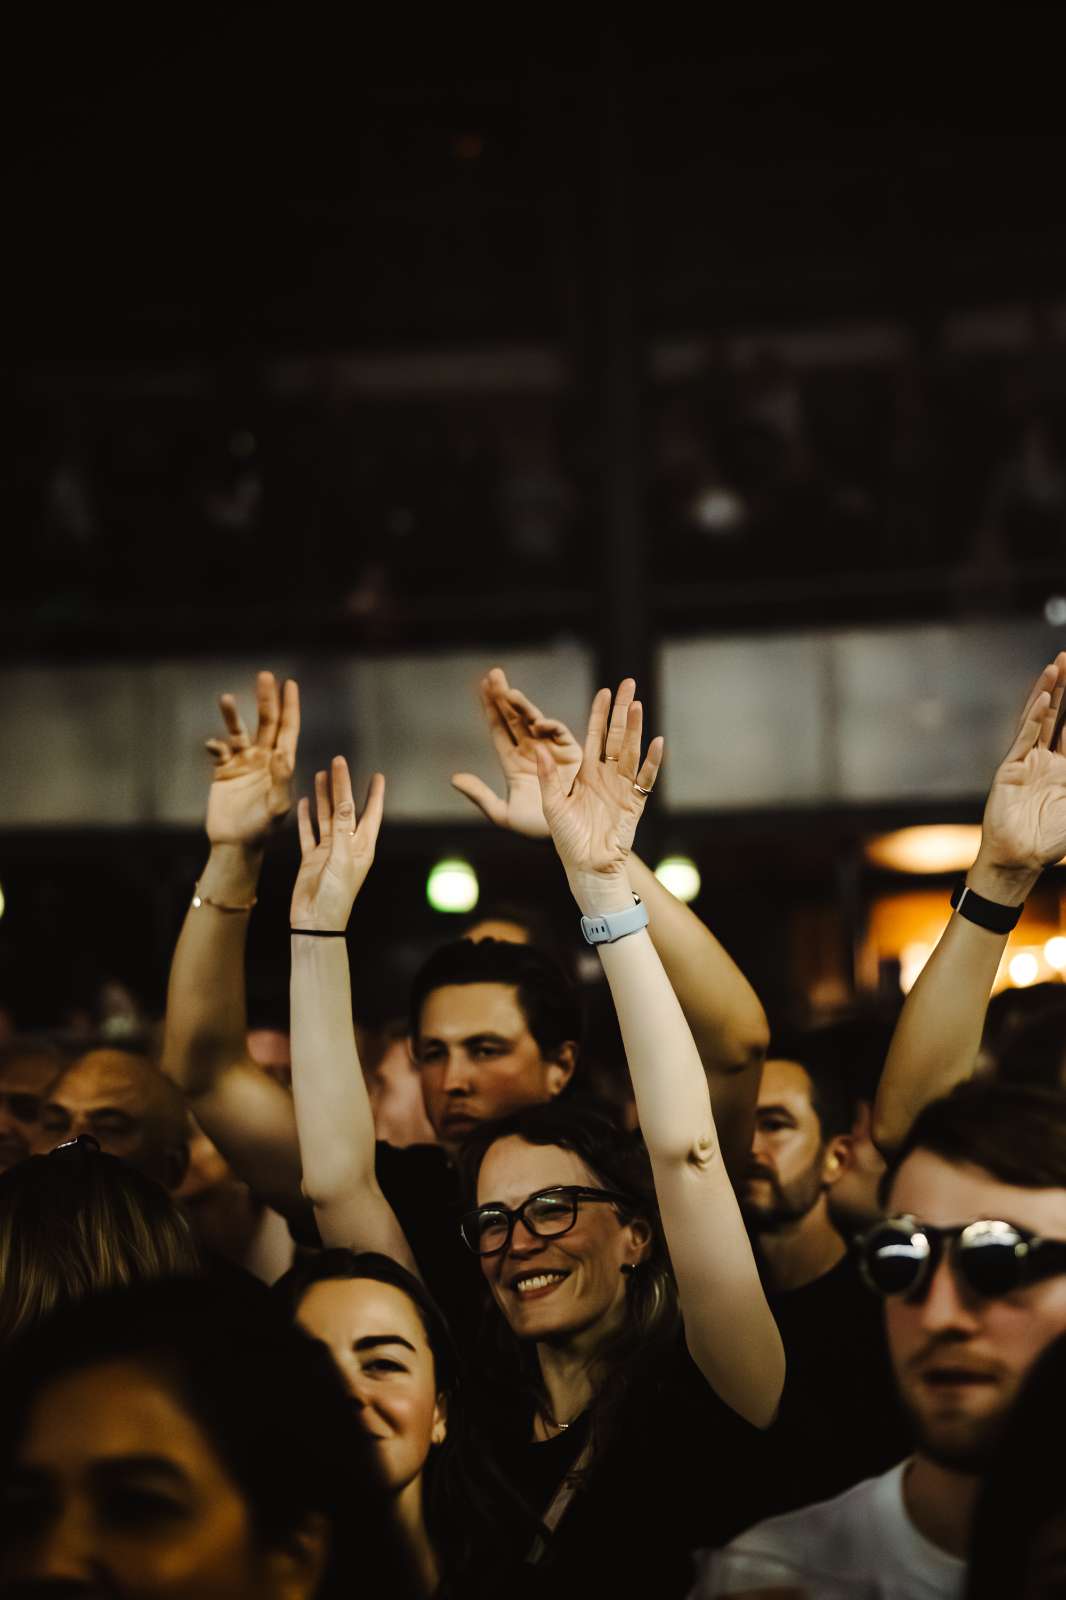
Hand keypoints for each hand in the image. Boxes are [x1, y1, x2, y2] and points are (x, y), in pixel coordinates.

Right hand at [205, 672, 300, 846]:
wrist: (237, 844)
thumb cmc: (263, 829)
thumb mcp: (277, 806)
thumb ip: (281, 780)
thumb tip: (282, 753)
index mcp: (281, 763)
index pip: (288, 729)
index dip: (289, 706)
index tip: (289, 684)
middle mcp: (263, 758)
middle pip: (266, 722)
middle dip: (266, 699)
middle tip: (264, 675)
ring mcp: (243, 762)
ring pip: (239, 731)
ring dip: (233, 715)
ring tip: (226, 698)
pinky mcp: (223, 770)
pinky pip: (219, 751)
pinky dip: (215, 745)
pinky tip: (214, 746)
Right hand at [290, 758, 384, 931]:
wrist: (316, 922)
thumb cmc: (336, 896)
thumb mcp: (343, 859)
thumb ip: (343, 829)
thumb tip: (347, 801)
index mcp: (362, 847)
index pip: (370, 814)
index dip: (374, 794)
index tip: (378, 775)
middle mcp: (347, 846)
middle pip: (345, 809)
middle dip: (342, 786)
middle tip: (338, 762)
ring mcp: (328, 852)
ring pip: (326, 817)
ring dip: (323, 797)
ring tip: (321, 775)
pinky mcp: (311, 859)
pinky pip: (308, 833)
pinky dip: (306, 818)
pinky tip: (304, 802)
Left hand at [451, 668, 582, 838]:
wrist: (568, 836)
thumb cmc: (536, 828)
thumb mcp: (502, 814)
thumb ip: (479, 796)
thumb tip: (454, 778)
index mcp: (512, 762)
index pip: (498, 729)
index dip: (490, 708)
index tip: (482, 687)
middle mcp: (530, 751)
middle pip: (513, 718)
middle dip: (503, 697)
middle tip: (494, 675)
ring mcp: (550, 750)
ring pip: (533, 721)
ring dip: (522, 705)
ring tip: (509, 691)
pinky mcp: (572, 753)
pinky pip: (559, 734)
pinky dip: (549, 725)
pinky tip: (536, 721)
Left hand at [535, 680, 662, 914]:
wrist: (587, 868)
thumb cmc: (567, 840)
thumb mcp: (552, 805)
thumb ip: (548, 778)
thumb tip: (538, 749)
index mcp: (585, 774)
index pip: (594, 736)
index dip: (599, 714)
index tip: (604, 691)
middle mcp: (605, 776)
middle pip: (615, 736)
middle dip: (621, 711)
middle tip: (628, 683)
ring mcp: (622, 788)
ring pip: (630, 751)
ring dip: (635, 729)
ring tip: (638, 705)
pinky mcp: (634, 803)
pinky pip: (645, 778)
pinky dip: (651, 761)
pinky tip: (656, 742)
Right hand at [971, 652, 1065, 899]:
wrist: (1021, 861)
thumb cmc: (1052, 842)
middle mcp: (1047, 760)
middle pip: (1059, 715)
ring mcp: (1027, 762)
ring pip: (1040, 719)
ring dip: (1049, 693)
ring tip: (1056, 666)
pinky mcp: (1010, 769)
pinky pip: (1023, 738)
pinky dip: (1032, 718)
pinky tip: (1042, 699)